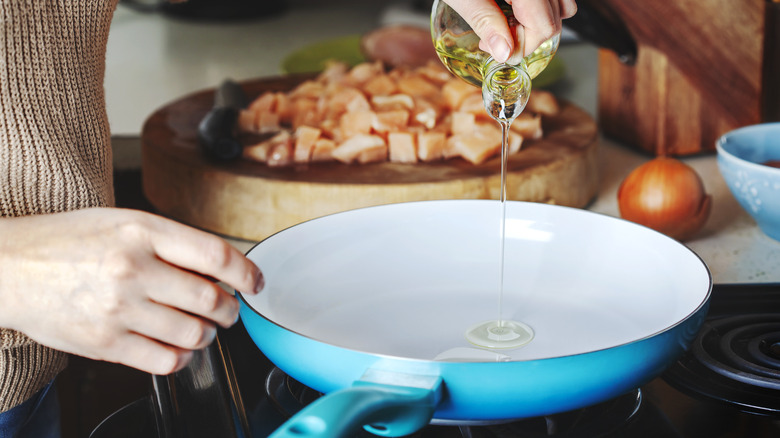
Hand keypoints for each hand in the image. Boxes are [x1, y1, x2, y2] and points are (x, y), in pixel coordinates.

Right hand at [0, 208, 263, 374]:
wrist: (8, 267)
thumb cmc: (66, 241)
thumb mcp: (122, 222)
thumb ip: (170, 243)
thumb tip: (220, 268)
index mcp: (141, 231)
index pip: (216, 256)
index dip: (247, 273)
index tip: (255, 282)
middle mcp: (133, 268)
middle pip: (211, 299)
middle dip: (230, 309)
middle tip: (228, 309)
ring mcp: (118, 308)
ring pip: (194, 334)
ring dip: (208, 335)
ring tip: (202, 329)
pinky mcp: (105, 343)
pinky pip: (165, 361)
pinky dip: (182, 358)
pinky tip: (177, 347)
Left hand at [444, 0, 576, 61]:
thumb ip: (484, 21)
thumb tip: (504, 52)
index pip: (543, 26)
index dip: (521, 46)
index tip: (495, 49)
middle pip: (554, 20)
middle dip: (526, 37)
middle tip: (494, 36)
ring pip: (562, 6)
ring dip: (538, 23)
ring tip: (506, 21)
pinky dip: (544, 6)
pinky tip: (516, 7)